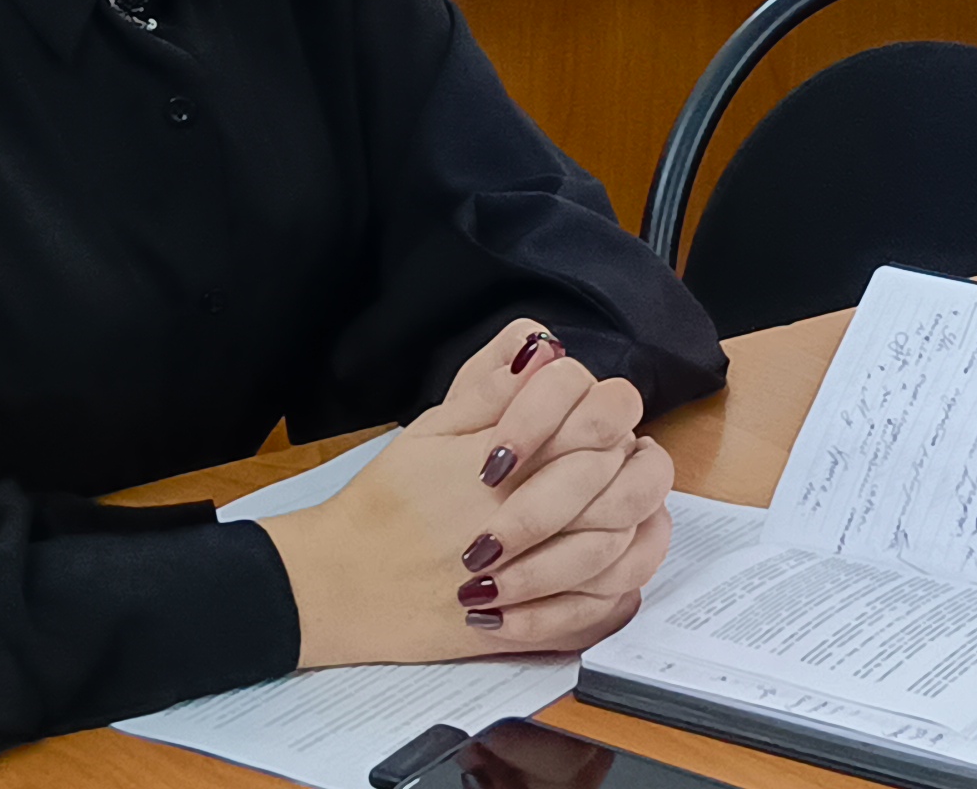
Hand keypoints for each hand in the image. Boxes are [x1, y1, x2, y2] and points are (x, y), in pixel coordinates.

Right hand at [265, 319, 676, 667]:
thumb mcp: (429, 428)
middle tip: (607, 453)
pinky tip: (616, 551)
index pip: (596, 412)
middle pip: (627, 475)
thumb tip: (543, 347)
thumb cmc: (385, 503)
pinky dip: (625, 578)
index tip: (578, 413)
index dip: (599, 405)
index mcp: (505, 460)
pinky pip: (608, 604)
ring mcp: (534, 578)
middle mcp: (527, 517)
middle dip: (628, 455)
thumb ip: (489, 385)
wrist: (342, 586)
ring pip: (627, 537)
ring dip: (634, 512)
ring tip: (614, 498)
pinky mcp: (533, 628)